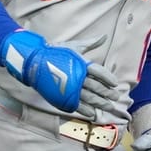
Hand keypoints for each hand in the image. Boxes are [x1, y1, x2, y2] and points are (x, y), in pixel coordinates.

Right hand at [0, 32, 124, 118]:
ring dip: (100, 103)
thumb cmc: (56, 53)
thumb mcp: (74, 46)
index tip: (115, 83)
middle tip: (116, 97)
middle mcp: (77, 76)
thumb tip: (104, 36)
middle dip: (107, 93)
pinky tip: (93, 114)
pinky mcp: (62, 97)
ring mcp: (70, 88)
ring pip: (89, 98)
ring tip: (109, 106)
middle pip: (96, 87)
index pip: (99, 72)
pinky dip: (86, 110)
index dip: (108, 78)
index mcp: (81, 63)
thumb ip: (91, 43)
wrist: (34, 62)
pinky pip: (77, 105)